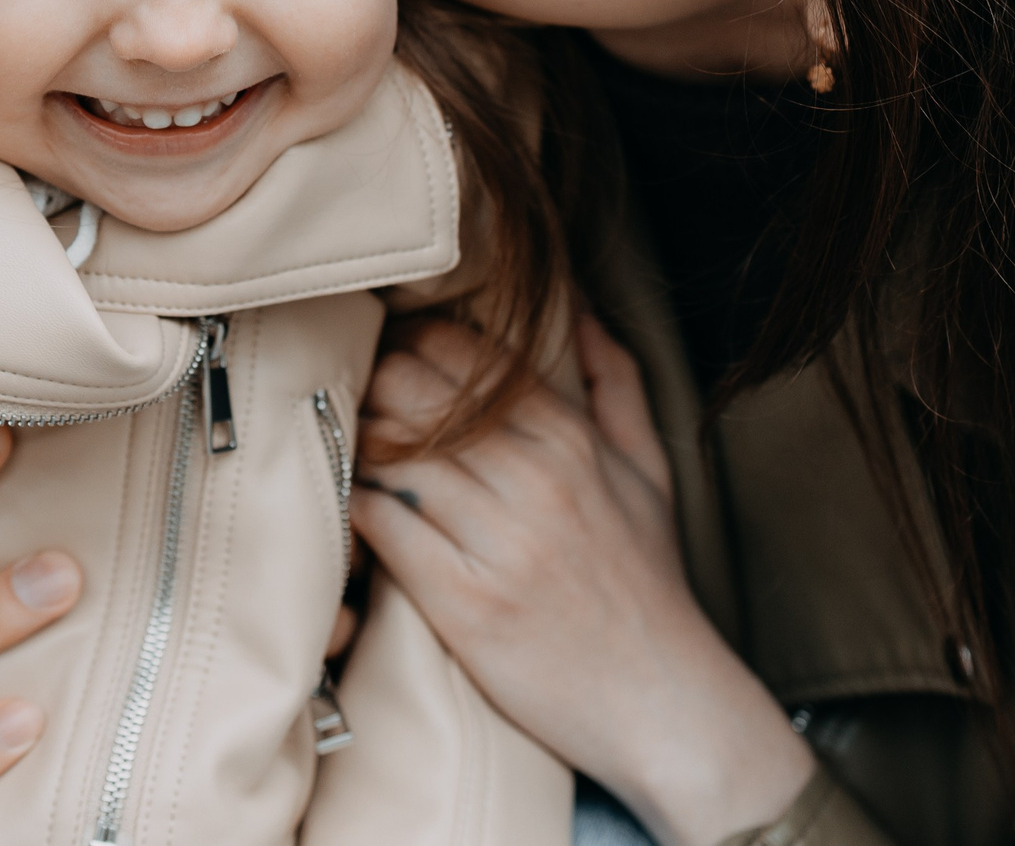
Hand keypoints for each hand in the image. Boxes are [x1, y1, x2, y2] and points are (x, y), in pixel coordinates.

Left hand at [351, 319, 813, 845]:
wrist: (662, 701)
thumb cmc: (647, 585)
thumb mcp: (650, 474)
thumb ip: (618, 386)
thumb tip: (584, 314)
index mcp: (573, 440)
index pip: (466, 357)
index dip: (414, 345)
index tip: (394, 355)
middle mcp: (536, 480)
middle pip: (417, 393)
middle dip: (376, 384)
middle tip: (359, 399)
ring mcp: (499, 541)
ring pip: (392, 452)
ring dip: (360, 442)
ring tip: (352, 449)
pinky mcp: (464, 601)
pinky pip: (384, 526)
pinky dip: (357, 506)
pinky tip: (352, 504)